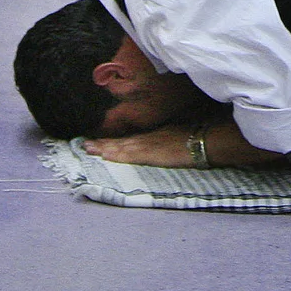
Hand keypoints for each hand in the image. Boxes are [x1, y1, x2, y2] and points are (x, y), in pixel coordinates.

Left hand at [82, 127, 197, 166]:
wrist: (205, 141)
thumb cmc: (196, 138)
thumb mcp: (177, 136)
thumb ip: (166, 140)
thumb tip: (160, 145)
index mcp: (155, 136)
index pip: (130, 140)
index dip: (114, 141)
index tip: (99, 142)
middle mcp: (149, 139)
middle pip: (122, 142)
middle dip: (103, 143)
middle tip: (85, 144)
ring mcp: (149, 145)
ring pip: (123, 147)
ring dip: (105, 148)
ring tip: (90, 148)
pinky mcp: (152, 154)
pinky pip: (131, 154)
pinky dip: (118, 154)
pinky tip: (107, 154)